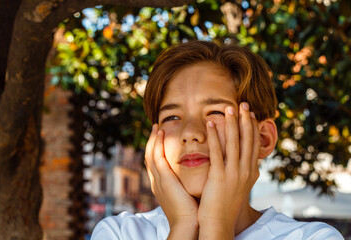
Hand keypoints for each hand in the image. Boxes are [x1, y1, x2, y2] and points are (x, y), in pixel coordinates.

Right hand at [144, 124, 198, 238]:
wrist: (189, 226)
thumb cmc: (194, 212)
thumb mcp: (188, 194)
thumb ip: (189, 183)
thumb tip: (202, 173)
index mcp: (163, 185)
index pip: (157, 162)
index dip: (158, 149)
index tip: (163, 136)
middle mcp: (157, 181)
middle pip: (150, 156)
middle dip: (152, 141)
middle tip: (156, 127)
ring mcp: (158, 180)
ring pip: (150, 154)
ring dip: (153, 139)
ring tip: (157, 126)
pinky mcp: (164, 179)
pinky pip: (157, 156)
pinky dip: (157, 143)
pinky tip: (162, 133)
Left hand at [198, 103, 260, 238]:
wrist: (219, 223)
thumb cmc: (226, 205)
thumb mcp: (240, 186)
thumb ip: (243, 172)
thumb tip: (246, 163)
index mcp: (250, 172)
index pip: (253, 145)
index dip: (253, 128)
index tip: (251, 114)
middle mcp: (245, 171)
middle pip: (247, 140)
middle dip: (245, 120)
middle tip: (243, 103)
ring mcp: (233, 173)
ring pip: (234, 143)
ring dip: (232, 123)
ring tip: (229, 108)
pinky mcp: (219, 176)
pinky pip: (217, 151)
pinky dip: (215, 136)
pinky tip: (211, 123)